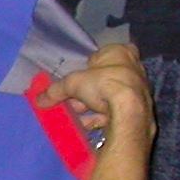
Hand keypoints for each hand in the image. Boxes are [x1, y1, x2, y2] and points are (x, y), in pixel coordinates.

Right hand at [38, 42, 153, 179]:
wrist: (130, 112)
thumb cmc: (104, 84)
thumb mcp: (72, 83)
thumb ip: (55, 90)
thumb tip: (38, 99)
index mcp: (122, 52)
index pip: (104, 54)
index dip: (90, 67)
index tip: (80, 78)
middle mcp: (135, 68)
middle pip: (104, 79)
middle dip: (86, 92)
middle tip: (72, 102)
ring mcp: (140, 89)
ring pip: (110, 97)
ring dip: (92, 107)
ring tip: (76, 117)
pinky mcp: (141, 109)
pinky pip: (117, 111)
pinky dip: (102, 118)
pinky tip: (89, 127)